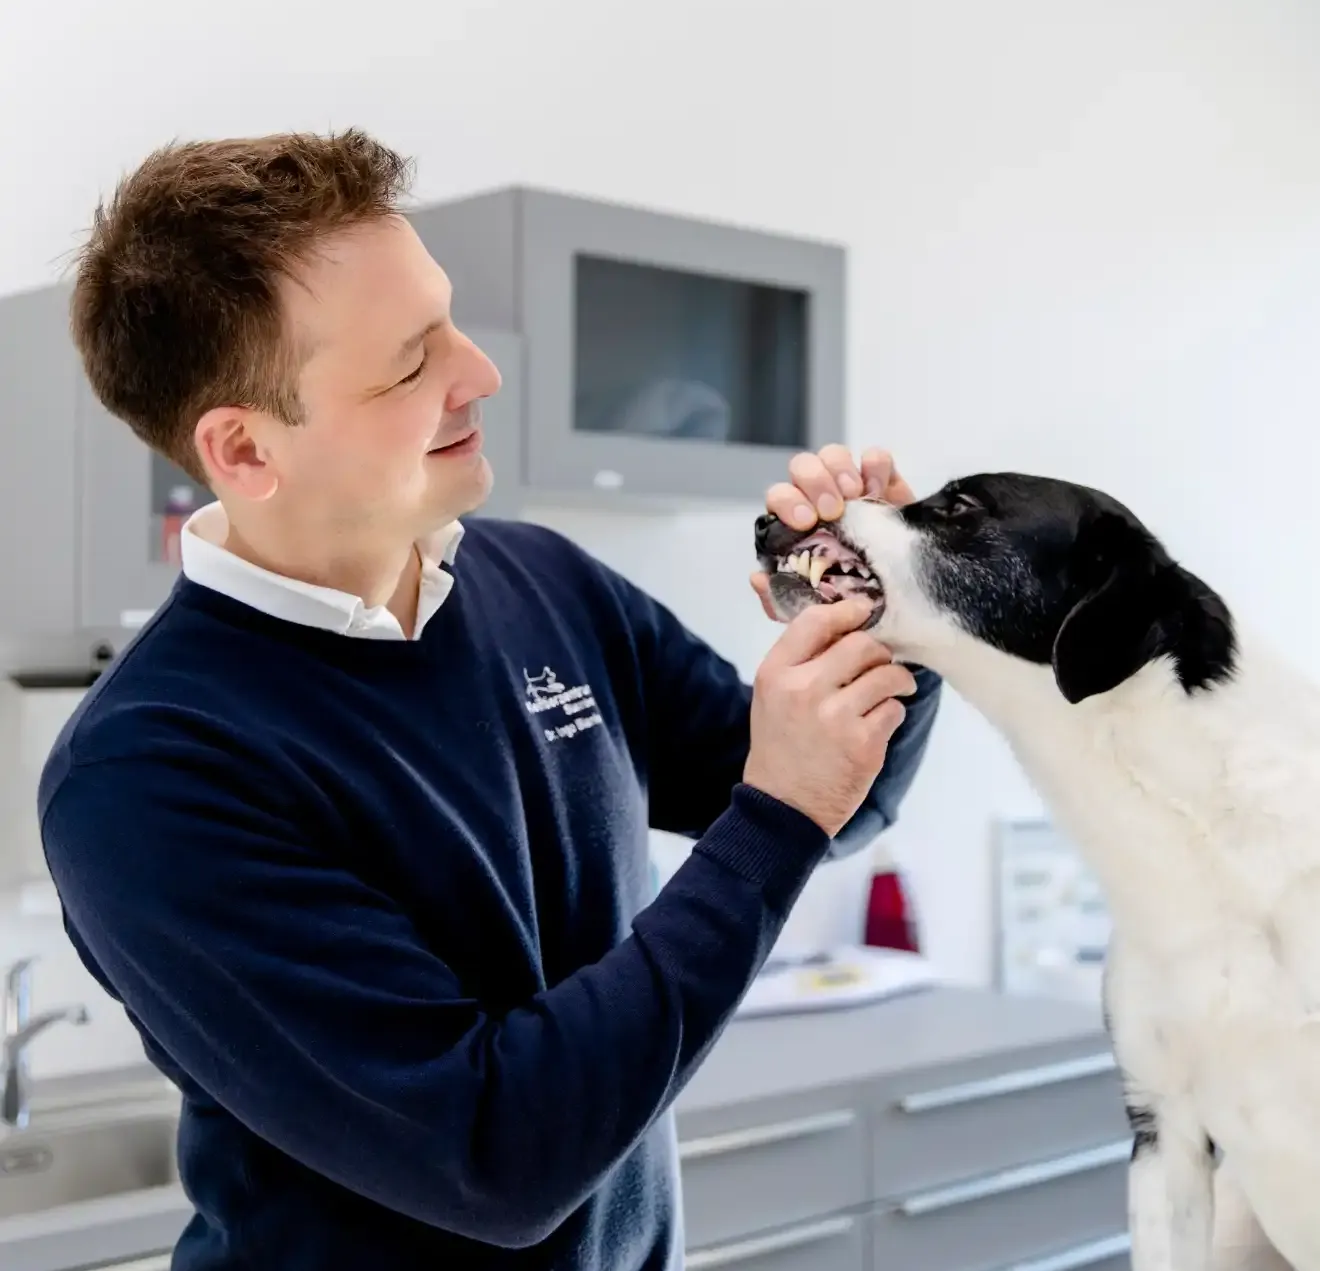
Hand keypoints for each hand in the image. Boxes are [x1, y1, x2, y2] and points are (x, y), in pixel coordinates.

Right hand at [744, 597, 916, 836]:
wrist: (783, 808)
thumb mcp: (772, 695)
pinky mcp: (863, 744)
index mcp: (776, 674)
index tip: (863, 614)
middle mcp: (804, 690)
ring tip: (891, 691)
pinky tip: (878, 724)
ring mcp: (835, 718)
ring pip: (887, 675)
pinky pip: (894, 710)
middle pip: (861, 644)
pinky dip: (892, 714)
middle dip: (879, 652)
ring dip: (896, 681)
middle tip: (880, 664)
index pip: (815, 621)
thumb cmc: (780, 746)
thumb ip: (800, 659)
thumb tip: (841, 619)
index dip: (847, 612)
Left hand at [751, 445, 914, 621]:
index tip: (805, 522)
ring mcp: (851, 486)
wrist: (897, 597)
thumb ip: (779, 598)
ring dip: (841, 470)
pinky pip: (875, 457)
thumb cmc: (848, 598)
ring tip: (856, 498)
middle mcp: (819, 498)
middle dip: (815, 483)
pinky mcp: (884, 481)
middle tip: (834, 511)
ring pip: (833, 454)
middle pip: (803, 466)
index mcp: (796, 523)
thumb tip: (757, 579)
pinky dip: (876, 467)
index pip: (780, 496)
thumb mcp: (811, 607)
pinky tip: (878, 491)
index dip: (787, 502)